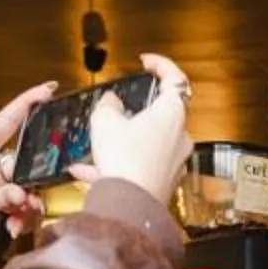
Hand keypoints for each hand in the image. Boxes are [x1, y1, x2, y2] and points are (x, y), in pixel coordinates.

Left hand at [0, 81, 54, 237]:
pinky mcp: (11, 196)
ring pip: (30, 184)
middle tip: (29, 203)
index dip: (27, 102)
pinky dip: (25, 217)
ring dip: (28, 206)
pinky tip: (14, 228)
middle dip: (30, 185)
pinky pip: (29, 201)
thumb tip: (22, 196)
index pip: (6, 119)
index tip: (48, 89)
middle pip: (25, 161)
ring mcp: (3, 179)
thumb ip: (0, 198)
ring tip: (16, 222)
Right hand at [73, 52, 193, 204]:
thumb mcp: (105, 121)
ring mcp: (175, 161)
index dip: (162, 65)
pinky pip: (139, 166)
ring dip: (122, 141)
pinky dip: (118, 165)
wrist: (130, 206)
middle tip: (117, 110)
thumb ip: (109, 105)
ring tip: (96, 146)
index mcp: (171, 114)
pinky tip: (88, 172)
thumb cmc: (125, 162)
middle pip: (161, 114)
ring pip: (147, 142)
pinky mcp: (164, 181)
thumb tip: (112, 103)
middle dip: (136, 111)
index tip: (147, 62)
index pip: (176, 79)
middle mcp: (179, 136)